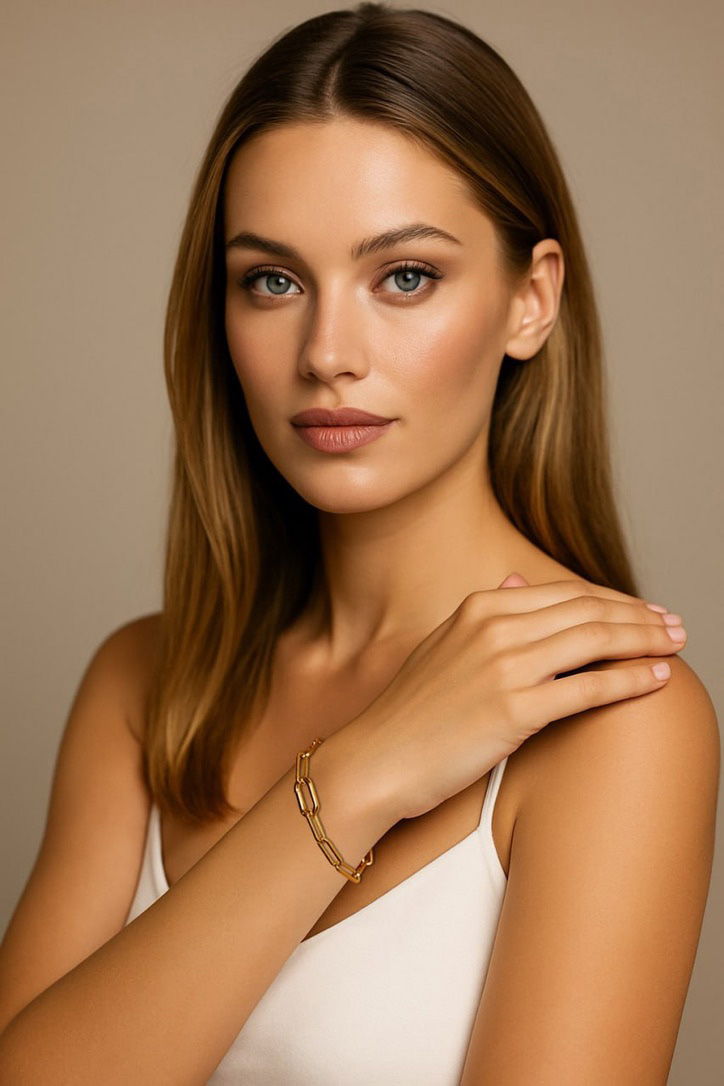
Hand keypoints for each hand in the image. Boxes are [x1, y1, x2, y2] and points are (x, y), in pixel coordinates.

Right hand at [348, 573, 684, 821]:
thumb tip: (516, 579)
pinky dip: (629, 679)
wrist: (377, 759)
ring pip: (595, 640)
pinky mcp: (513, 709)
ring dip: (644, 640)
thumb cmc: (410, 712)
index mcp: (479, 607)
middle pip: (588, 610)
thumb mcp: (443, 645)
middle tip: (674, 625)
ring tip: (675, 645)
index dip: (613, 599)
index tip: (643, 609)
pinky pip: (588, 687)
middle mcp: (494, 627)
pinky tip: (655, 678)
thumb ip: (485, 613)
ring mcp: (504, 666)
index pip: (565, 592)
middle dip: (639, 616)